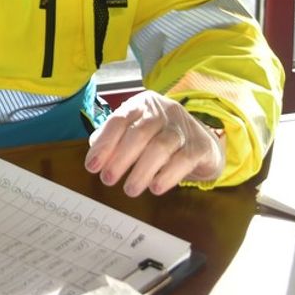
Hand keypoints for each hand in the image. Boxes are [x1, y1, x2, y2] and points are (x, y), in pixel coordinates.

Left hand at [84, 91, 225, 196]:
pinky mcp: (200, 146)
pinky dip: (167, 175)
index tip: (92, 166)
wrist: (203, 144)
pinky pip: (183, 160)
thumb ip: (114, 140)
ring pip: (160, 147)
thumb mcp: (137, 132)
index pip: (118, 121)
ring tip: (130, 189)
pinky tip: (155, 188)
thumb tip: (96, 155)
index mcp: (141, 105)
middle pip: (139, 133)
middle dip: (120, 159)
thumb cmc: (161, 138)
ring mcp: (183, 127)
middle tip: (108, 179)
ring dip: (141, 171)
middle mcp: (162, 111)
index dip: (104, 144)